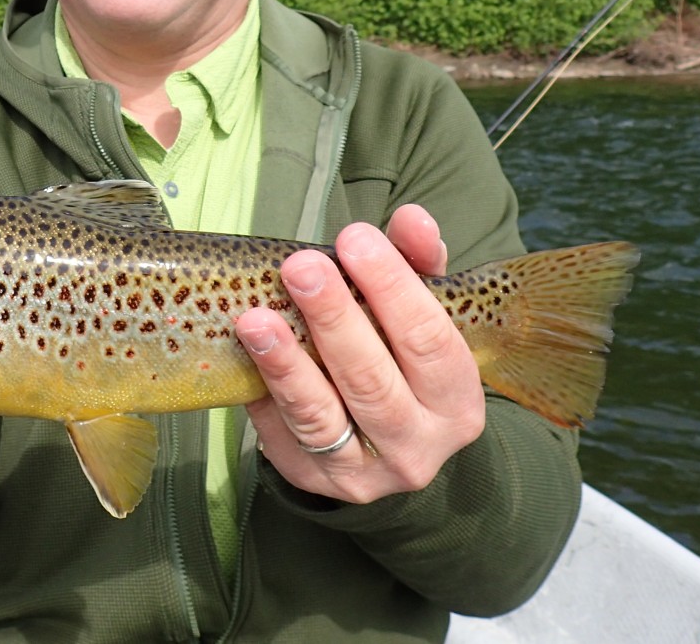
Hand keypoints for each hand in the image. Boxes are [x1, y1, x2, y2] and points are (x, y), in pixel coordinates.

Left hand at [233, 204, 484, 502]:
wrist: (384, 446)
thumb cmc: (400, 360)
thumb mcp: (420, 314)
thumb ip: (417, 265)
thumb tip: (412, 219)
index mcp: (456, 400)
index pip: (429, 341)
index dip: (393, 288)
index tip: (354, 239)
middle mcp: (417, 446)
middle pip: (372, 381)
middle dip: (334, 319)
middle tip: (300, 267)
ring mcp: (363, 473)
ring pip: (321, 417)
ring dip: (287, 365)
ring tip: (255, 318)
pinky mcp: (312, 481)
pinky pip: (282, 436)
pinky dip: (264, 394)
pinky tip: (244, 355)